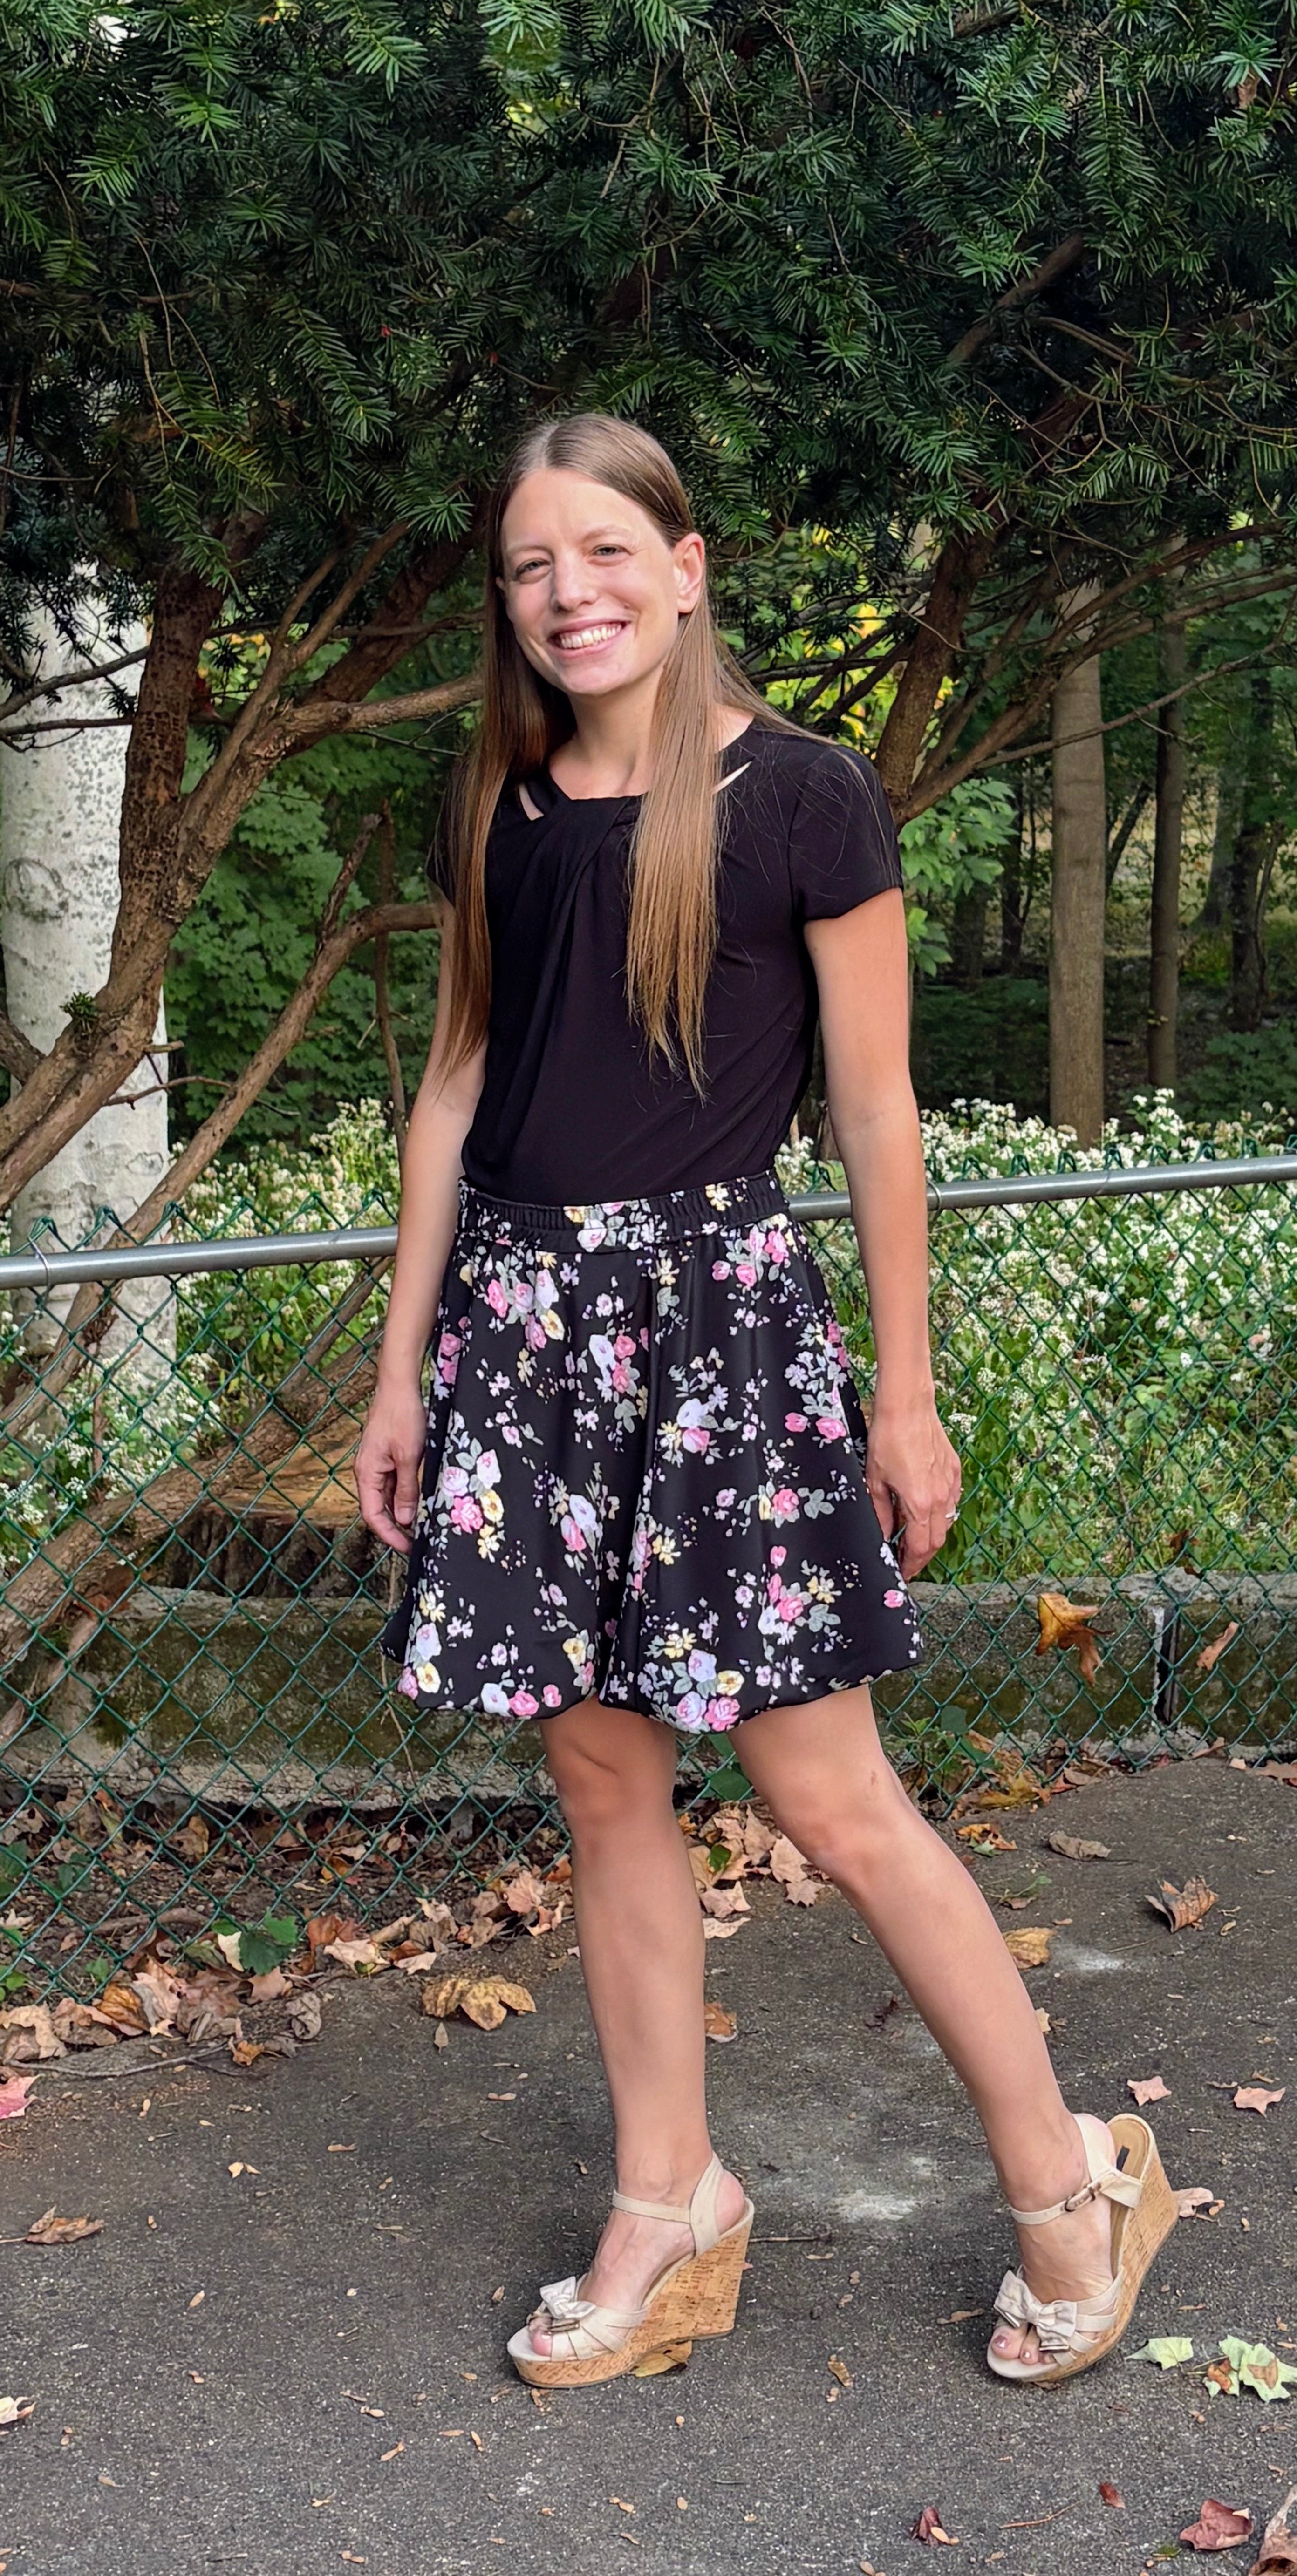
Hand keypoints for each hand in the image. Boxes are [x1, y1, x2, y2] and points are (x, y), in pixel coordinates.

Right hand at [356, 1375, 428, 1553]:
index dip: (389, 1535)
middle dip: (395, 1528)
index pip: (372, 1515)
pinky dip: (404, 1495)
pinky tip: (419, 1501)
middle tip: (416, 1543)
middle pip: (378, 1508)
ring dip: (401, 1512)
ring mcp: (376, 1463)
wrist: (398, 1386)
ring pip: (387, 1496)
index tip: (406, 1548)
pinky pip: (393, 1482)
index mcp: (367, 1473)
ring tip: (421, 1526)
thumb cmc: (402, 1416)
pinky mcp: (386, 1456)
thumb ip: (406, 1489)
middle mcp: (367, 1471)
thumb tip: (404, 1519)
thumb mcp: (409, 1457)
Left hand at [864, 1392, 960, 1580]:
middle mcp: (940, 1497)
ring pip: (947, 1522)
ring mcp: (950, 1483)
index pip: (920, 1548)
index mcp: (919, 1503)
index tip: (902, 1571)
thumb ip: (880, 1512)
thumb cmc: (887, 1438)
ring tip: (913, 1537)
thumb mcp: (874, 1479)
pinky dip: (940, 1513)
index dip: (911, 1565)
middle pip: (937, 1541)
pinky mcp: (954, 1470)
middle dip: (922, 1555)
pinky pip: (951, 1501)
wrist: (909, 1406)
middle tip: (905, 1559)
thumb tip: (883, 1535)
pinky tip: (925, 1509)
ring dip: (932, 1534)